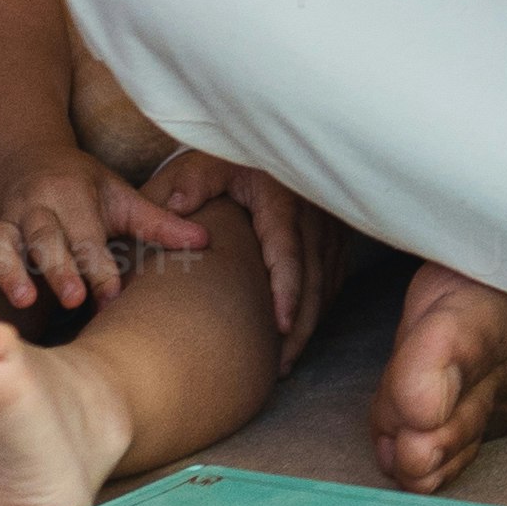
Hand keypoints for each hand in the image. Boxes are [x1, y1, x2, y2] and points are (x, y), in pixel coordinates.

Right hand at [0, 140, 210, 314]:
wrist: (26, 157)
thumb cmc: (83, 186)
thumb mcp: (120, 196)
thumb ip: (158, 223)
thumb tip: (206, 240)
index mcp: (76, 198)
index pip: (90, 236)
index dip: (101, 266)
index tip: (114, 295)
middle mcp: (39, 208)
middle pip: (47, 239)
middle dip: (59, 268)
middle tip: (73, 298)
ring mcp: (7, 221)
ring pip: (4, 244)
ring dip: (10, 270)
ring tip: (22, 299)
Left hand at [145, 149, 332, 347]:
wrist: (268, 139)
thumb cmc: (230, 154)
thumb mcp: (205, 162)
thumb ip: (187, 185)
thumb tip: (172, 210)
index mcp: (281, 201)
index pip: (289, 253)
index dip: (287, 292)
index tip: (280, 327)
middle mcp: (312, 216)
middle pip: (314, 280)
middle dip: (300, 325)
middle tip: (280, 366)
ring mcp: (328, 227)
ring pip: (327, 283)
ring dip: (310, 323)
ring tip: (286, 360)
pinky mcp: (333, 236)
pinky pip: (333, 278)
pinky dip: (319, 307)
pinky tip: (301, 331)